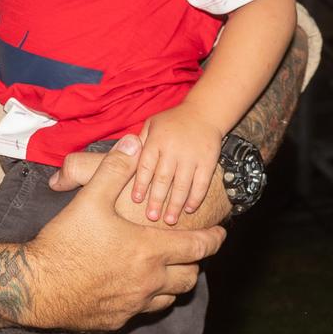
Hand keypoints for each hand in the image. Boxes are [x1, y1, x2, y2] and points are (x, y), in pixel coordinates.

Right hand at [25, 135, 224, 331]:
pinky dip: (150, 298)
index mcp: (148, 250)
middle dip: (194, 263)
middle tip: (190, 252)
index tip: (221, 234)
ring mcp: (135, 303)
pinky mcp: (118, 319)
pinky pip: (145, 310)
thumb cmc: (66, 242)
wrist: (37, 287)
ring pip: (170, 297)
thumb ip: (114, 170)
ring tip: (166, 270)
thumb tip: (133, 143)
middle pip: (189, 276)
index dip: (213, 239)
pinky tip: (135, 288)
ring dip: (174, 282)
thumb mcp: (90, 199)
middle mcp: (149, 281)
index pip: (197, 247)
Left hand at [133, 104, 222, 224]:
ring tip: (170, 220)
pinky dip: (196, 197)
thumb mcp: (151, 125)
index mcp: (156, 140)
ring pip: (182, 184)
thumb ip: (140, 143)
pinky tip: (190, 210)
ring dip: (176, 204)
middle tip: (151, 217)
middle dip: (157, 200)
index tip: (136, 201)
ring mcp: (192, 155)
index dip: (140, 184)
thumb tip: (124, 159)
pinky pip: (202, 183)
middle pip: (163, 178)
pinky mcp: (208, 161)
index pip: (145, 166)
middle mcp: (173, 148)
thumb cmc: (171, 122)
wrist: (204, 112)